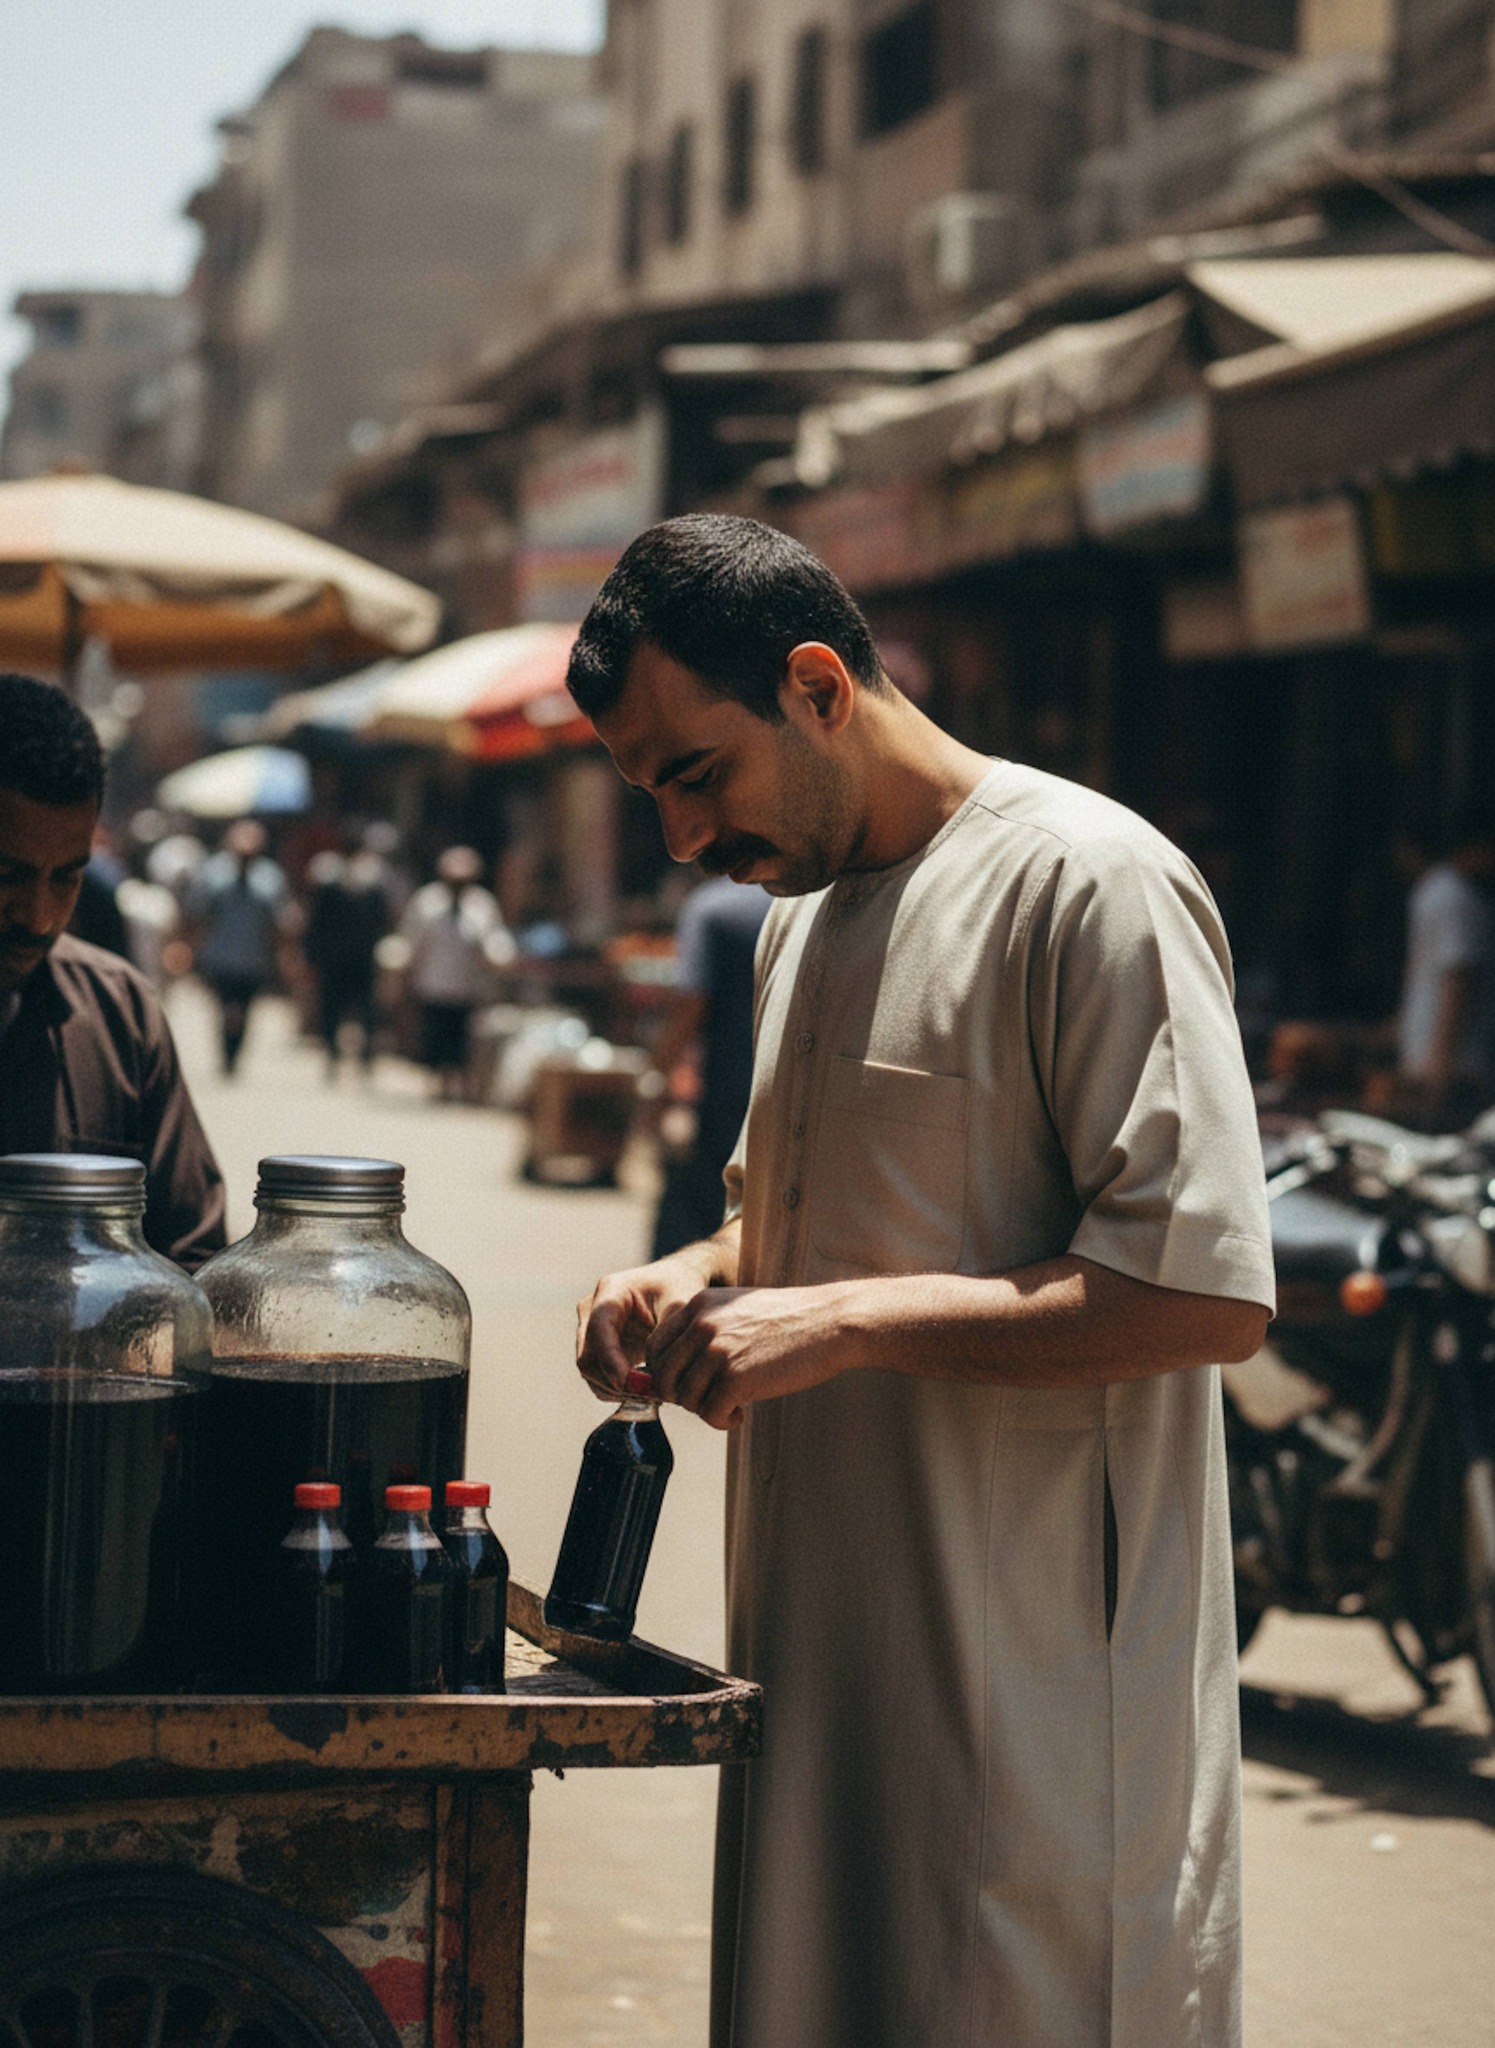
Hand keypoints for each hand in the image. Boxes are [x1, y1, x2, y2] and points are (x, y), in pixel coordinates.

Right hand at [576, 1247, 720, 1398]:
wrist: (674, 1284)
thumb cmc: (679, 1289)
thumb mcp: (682, 1304)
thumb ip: (668, 1336)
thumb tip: (654, 1378)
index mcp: (611, 1290)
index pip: (599, 1331)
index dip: (612, 1362)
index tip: (636, 1385)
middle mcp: (592, 1309)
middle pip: (588, 1358)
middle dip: (616, 1382)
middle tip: (652, 1395)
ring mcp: (590, 1329)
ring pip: (590, 1372)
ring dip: (617, 1390)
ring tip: (652, 1393)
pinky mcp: (596, 1347)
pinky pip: (598, 1377)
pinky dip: (618, 1390)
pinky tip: (645, 1389)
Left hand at [644, 1283, 856, 1430]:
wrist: (830, 1322)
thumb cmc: (790, 1320)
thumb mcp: (738, 1309)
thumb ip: (706, 1330)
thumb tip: (680, 1369)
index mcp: (700, 1305)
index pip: (656, 1346)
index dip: (665, 1373)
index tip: (685, 1386)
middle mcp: (702, 1324)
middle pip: (663, 1376)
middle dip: (680, 1396)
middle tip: (706, 1400)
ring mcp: (718, 1350)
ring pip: (685, 1398)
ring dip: (705, 1410)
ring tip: (730, 1407)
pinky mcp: (737, 1377)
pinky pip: (710, 1413)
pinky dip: (722, 1421)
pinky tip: (741, 1414)